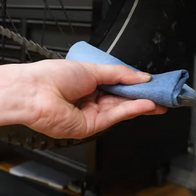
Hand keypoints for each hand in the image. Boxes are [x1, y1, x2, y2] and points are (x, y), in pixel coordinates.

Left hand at [0, 60, 166, 138]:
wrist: (33, 92)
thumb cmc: (51, 76)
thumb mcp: (91, 68)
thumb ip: (119, 74)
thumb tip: (141, 76)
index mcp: (86, 83)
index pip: (116, 86)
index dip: (134, 85)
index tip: (151, 83)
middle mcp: (88, 100)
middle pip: (121, 99)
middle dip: (142, 97)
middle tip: (162, 94)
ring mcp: (89, 115)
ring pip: (120, 109)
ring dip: (141, 104)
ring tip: (160, 99)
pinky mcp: (89, 127)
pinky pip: (114, 117)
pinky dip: (132, 110)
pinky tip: (146, 104)